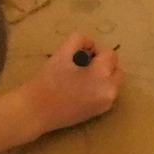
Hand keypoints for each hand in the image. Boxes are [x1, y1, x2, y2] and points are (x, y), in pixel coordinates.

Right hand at [0, 33, 123, 153]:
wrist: (37, 111)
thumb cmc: (48, 80)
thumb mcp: (62, 52)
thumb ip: (79, 40)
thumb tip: (90, 45)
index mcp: (103, 74)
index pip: (111, 54)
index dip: (96, 52)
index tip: (80, 57)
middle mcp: (110, 90)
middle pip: (117, 70)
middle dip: (104, 66)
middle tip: (83, 67)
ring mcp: (106, 104)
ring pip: (112, 83)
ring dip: (102, 77)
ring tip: (80, 79)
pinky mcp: (99, 113)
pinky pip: (106, 95)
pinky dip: (98, 89)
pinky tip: (79, 91)